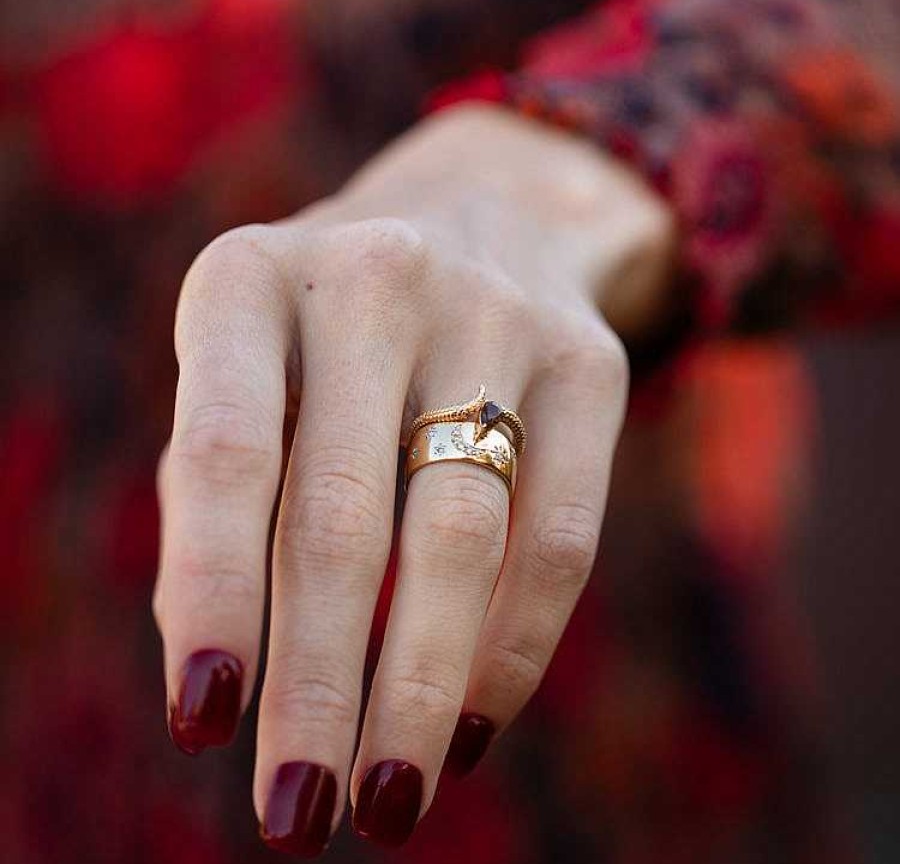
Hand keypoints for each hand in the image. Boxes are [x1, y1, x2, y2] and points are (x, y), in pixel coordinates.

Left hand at [154, 103, 672, 852]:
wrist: (488, 210)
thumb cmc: (334, 329)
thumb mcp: (255, 371)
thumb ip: (221, 496)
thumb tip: (226, 666)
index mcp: (249, 279)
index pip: (222, 453)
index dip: (209, 592)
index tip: (207, 723)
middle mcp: (373, 277)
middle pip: (342, 516)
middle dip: (318, 683)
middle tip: (297, 812)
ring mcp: (493, 311)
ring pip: (460, 536)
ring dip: (420, 688)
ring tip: (389, 797)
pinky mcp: (589, 358)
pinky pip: (561, 532)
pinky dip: (514, 646)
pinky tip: (472, 722)